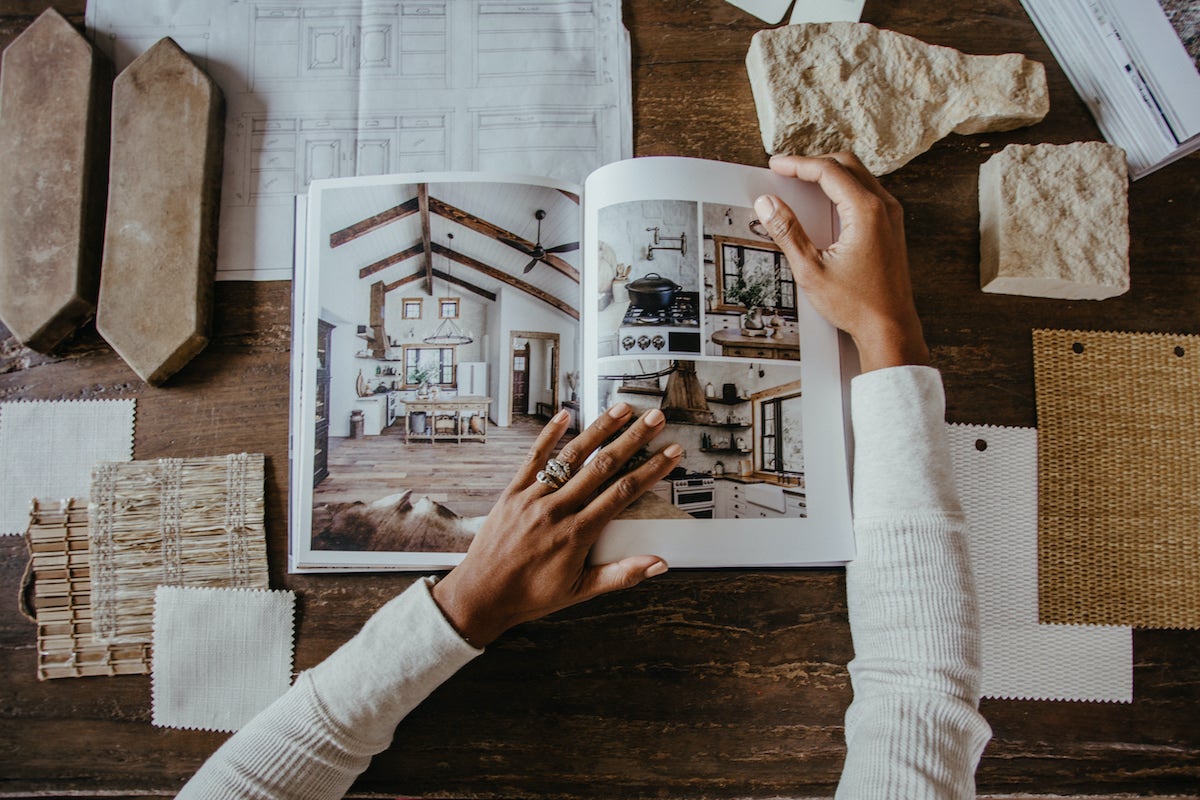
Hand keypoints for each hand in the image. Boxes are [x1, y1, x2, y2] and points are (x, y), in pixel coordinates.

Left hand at [431, 404, 681, 646]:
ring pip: (572, 456)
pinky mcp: (512, 492)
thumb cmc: (530, 595)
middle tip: (654, 419)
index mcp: (577, 534)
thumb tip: (658, 564)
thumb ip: (621, 574)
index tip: (670, 453)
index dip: (651, 470)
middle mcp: (557, 510)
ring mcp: (533, 497)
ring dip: (599, 430)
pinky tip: (564, 414)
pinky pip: (533, 457)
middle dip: (633, 439)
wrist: (482, 594)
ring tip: (621, 409)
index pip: (623, 493)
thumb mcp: (580, 591)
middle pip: (603, 466)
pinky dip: (549, 435)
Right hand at [754, 152, 928, 372]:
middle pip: (846, 164)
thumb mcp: (812, 270)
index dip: (798, 164)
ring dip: (830, 172)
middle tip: (786, 170)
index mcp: (866, 212)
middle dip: (813, 162)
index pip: (828, 171)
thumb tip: (768, 204)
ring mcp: (891, 216)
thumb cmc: (857, 304)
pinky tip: (826, 201)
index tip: (776, 165)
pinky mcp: (891, 227)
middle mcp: (884, 207)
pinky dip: (843, 187)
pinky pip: (867, 192)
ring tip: (802, 181)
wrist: (890, 327)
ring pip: (859, 175)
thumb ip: (788, 232)